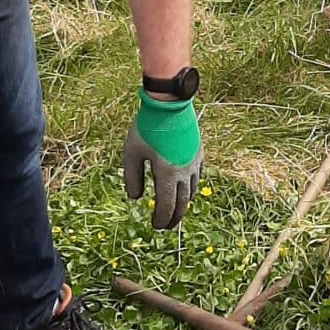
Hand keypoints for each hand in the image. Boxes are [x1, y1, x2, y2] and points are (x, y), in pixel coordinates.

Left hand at [123, 91, 203, 228]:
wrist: (169, 103)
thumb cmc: (147, 128)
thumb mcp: (131, 153)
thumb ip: (132, 178)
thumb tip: (135, 198)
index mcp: (167, 174)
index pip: (166, 206)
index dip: (161, 219)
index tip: (155, 226)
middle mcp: (184, 172)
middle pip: (182, 203)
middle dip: (174, 217)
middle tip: (167, 225)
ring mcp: (194, 162)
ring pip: (191, 190)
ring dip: (183, 202)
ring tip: (176, 208)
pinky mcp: (198, 152)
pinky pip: (197, 175)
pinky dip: (191, 186)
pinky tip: (186, 186)